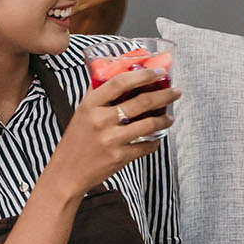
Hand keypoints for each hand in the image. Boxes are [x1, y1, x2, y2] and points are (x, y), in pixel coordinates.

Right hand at [45, 68, 178, 194]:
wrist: (67, 172)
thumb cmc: (76, 140)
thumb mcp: (82, 112)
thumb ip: (98, 93)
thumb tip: (116, 71)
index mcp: (90, 105)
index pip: (119, 82)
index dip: (143, 75)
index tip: (159, 72)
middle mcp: (100, 120)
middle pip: (141, 102)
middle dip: (164, 95)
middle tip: (176, 92)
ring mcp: (110, 139)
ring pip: (148, 124)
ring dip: (164, 120)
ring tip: (169, 117)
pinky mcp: (119, 157)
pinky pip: (145, 146)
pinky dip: (154, 142)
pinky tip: (156, 138)